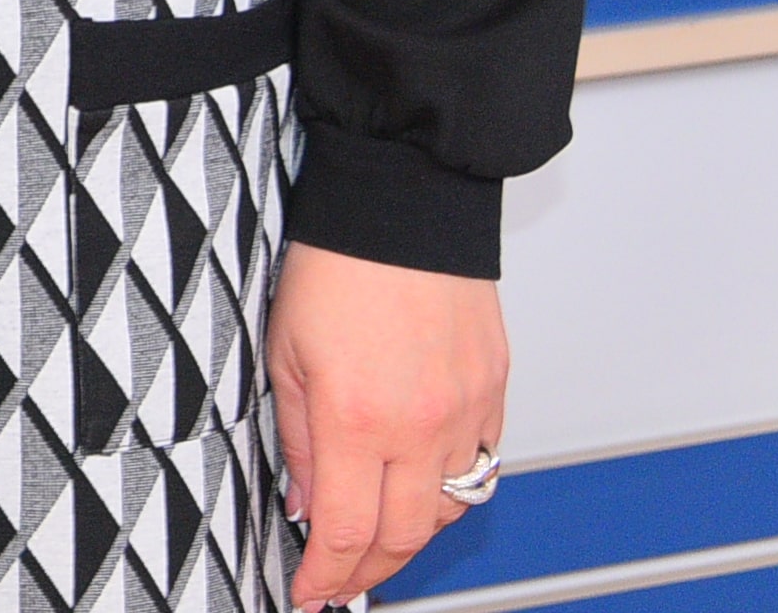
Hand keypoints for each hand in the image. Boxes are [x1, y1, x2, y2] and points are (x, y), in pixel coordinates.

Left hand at [267, 242, 507, 606]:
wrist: (403, 203)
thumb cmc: (337, 263)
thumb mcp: (284, 352)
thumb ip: (293, 437)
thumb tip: (301, 501)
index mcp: (355, 417)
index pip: (345, 532)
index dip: (326, 576)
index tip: (309, 592)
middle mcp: (419, 425)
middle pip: (404, 538)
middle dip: (368, 573)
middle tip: (342, 581)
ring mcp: (464, 411)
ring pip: (448, 510)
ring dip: (412, 537)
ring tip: (379, 540)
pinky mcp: (494, 391)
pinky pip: (481, 466)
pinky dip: (451, 491)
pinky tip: (423, 488)